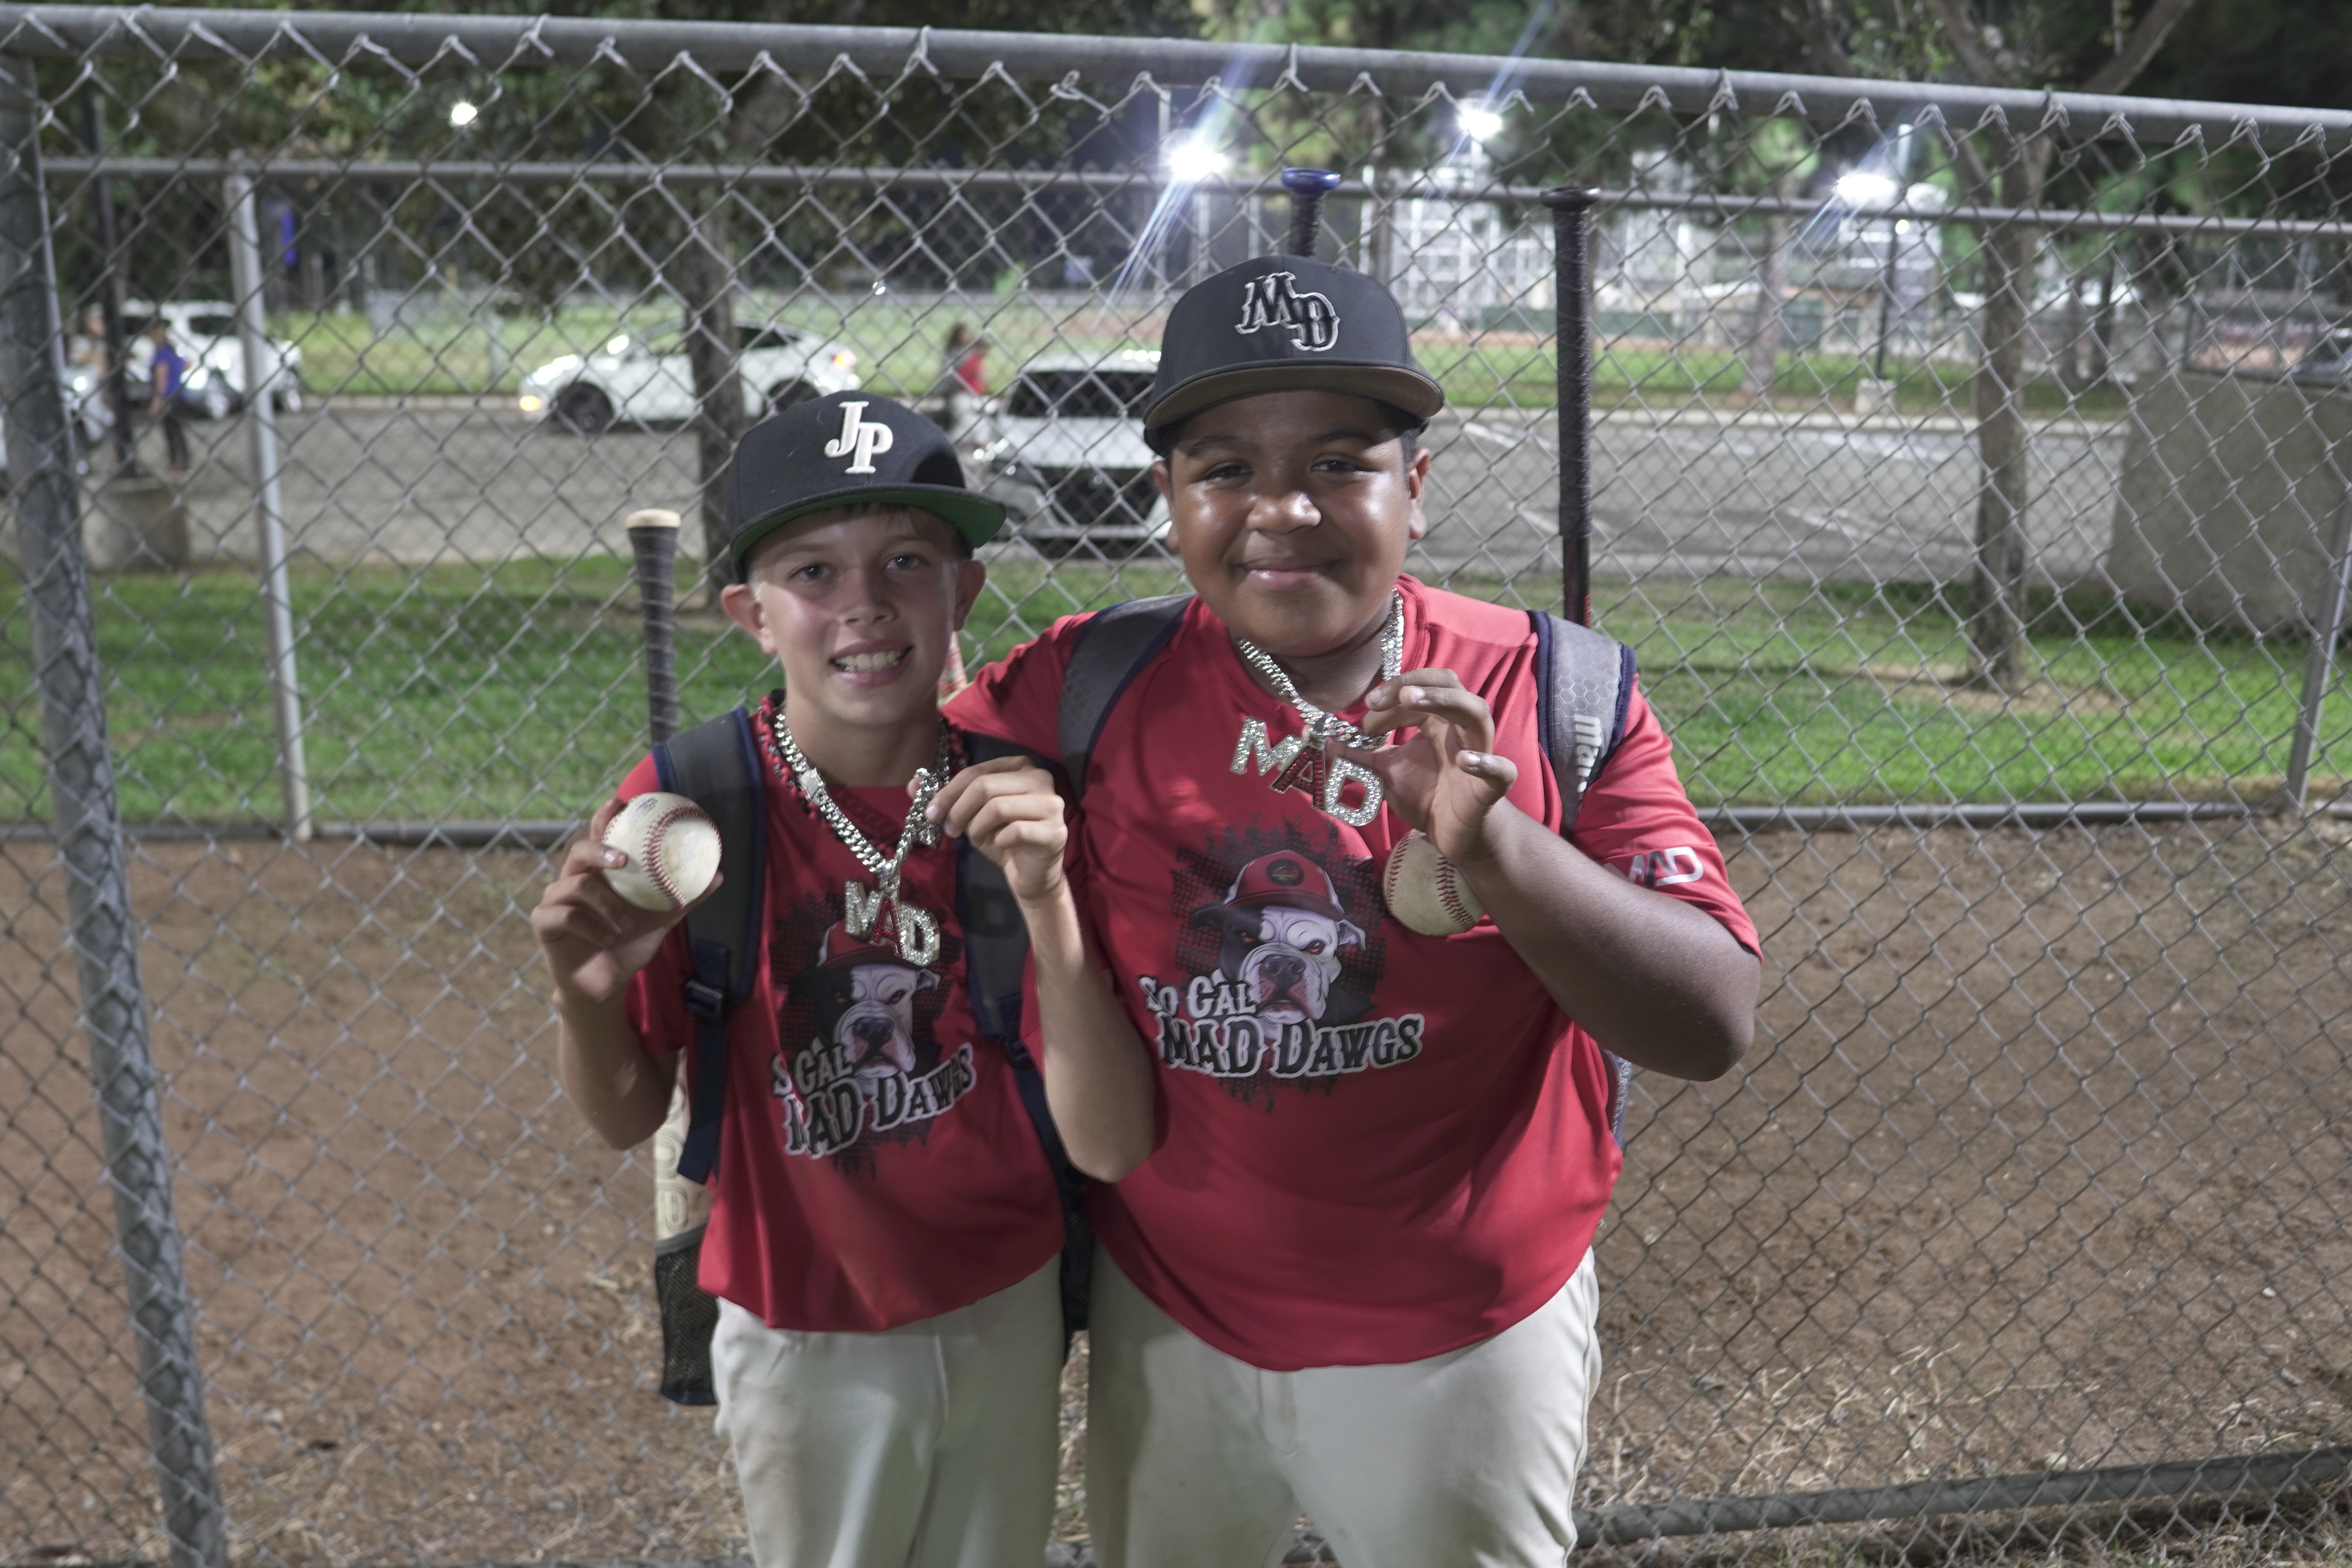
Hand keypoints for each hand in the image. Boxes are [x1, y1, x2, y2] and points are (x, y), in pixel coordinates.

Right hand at [530, 797, 710, 1009]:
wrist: (606, 985)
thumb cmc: (627, 946)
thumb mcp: (660, 921)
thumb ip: (684, 899)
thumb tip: (718, 876)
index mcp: (600, 874)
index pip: (598, 837)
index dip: (604, 818)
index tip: (618, 802)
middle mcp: (574, 880)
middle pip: (578, 851)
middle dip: (600, 850)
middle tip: (622, 860)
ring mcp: (555, 900)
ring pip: (576, 885)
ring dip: (606, 905)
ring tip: (624, 926)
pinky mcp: (544, 922)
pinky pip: (565, 914)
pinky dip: (591, 927)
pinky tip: (605, 940)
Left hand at [929, 755, 1068, 904]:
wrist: (1030, 873)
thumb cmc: (1001, 837)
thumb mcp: (970, 814)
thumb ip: (946, 798)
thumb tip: (911, 786)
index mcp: (1020, 766)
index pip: (976, 771)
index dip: (948, 792)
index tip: (931, 813)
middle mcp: (1040, 778)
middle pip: (985, 786)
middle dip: (959, 810)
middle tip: (950, 830)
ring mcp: (1052, 804)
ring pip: (998, 807)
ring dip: (978, 828)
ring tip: (978, 839)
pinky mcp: (1055, 831)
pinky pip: (1015, 831)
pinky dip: (999, 841)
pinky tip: (1001, 846)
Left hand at [1361, 668, 1517, 864]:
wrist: (1455, 835)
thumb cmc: (1427, 796)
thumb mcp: (1385, 773)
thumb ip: (1356, 756)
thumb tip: (1320, 738)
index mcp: (1436, 721)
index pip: (1417, 689)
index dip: (1389, 694)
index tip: (1362, 716)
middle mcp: (1459, 728)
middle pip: (1449, 685)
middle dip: (1414, 684)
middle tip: (1377, 699)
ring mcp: (1479, 753)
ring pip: (1477, 712)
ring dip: (1446, 701)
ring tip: (1412, 701)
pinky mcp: (1491, 787)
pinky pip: (1500, 770)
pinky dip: (1487, 763)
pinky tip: (1466, 760)